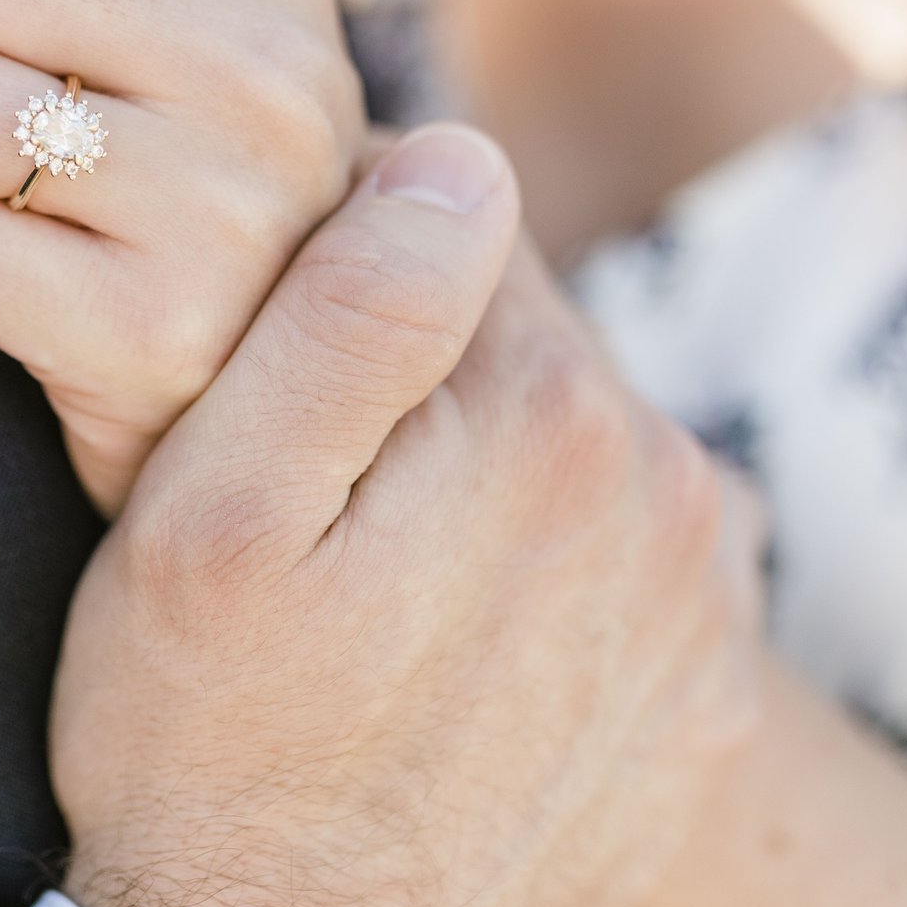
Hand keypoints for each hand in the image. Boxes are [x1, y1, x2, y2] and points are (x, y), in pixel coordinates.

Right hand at [50, 125, 765, 906]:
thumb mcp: (208, 517)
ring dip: (487, 474)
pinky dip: (546, 574)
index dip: (342, 275)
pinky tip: (447, 647)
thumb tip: (454, 158)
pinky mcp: (702, 702)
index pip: (457, 232)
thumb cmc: (201, 748)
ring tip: (371, 589)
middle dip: (423, 380)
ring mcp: (705, 612)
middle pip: (527, 342)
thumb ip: (341, 316)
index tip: (272, 372)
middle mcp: (669, 498)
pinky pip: (624, 563)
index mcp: (548, 419)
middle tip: (310, 502)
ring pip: (580, 448)